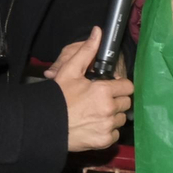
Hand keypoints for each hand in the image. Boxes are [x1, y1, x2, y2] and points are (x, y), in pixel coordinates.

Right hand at [52, 27, 134, 151]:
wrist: (44, 124)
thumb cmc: (57, 97)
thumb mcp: (69, 71)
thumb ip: (87, 51)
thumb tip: (98, 32)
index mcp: (104, 90)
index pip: (128, 87)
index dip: (119, 86)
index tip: (111, 88)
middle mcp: (109, 109)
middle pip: (125, 103)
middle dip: (116, 100)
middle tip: (100, 101)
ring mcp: (107, 126)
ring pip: (120, 119)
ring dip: (112, 116)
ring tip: (96, 113)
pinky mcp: (103, 141)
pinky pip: (114, 134)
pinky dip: (107, 131)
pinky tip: (94, 126)